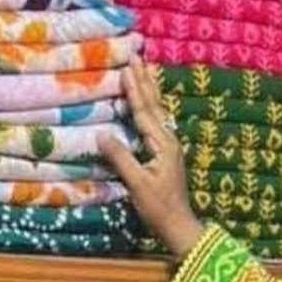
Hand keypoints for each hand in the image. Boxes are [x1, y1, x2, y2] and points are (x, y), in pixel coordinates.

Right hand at [100, 61, 203, 257]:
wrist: (179, 226)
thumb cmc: (159, 208)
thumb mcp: (137, 183)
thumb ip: (121, 158)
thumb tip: (101, 133)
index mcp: (163, 144)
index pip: (144, 111)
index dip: (135, 89)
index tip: (128, 66)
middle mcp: (168, 141)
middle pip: (154, 105)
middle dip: (145, 80)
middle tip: (138, 56)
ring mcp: (169, 147)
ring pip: (157, 112)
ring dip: (149, 90)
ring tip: (145, 70)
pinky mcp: (166, 155)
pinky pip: (156, 123)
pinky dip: (150, 108)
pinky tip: (148, 105)